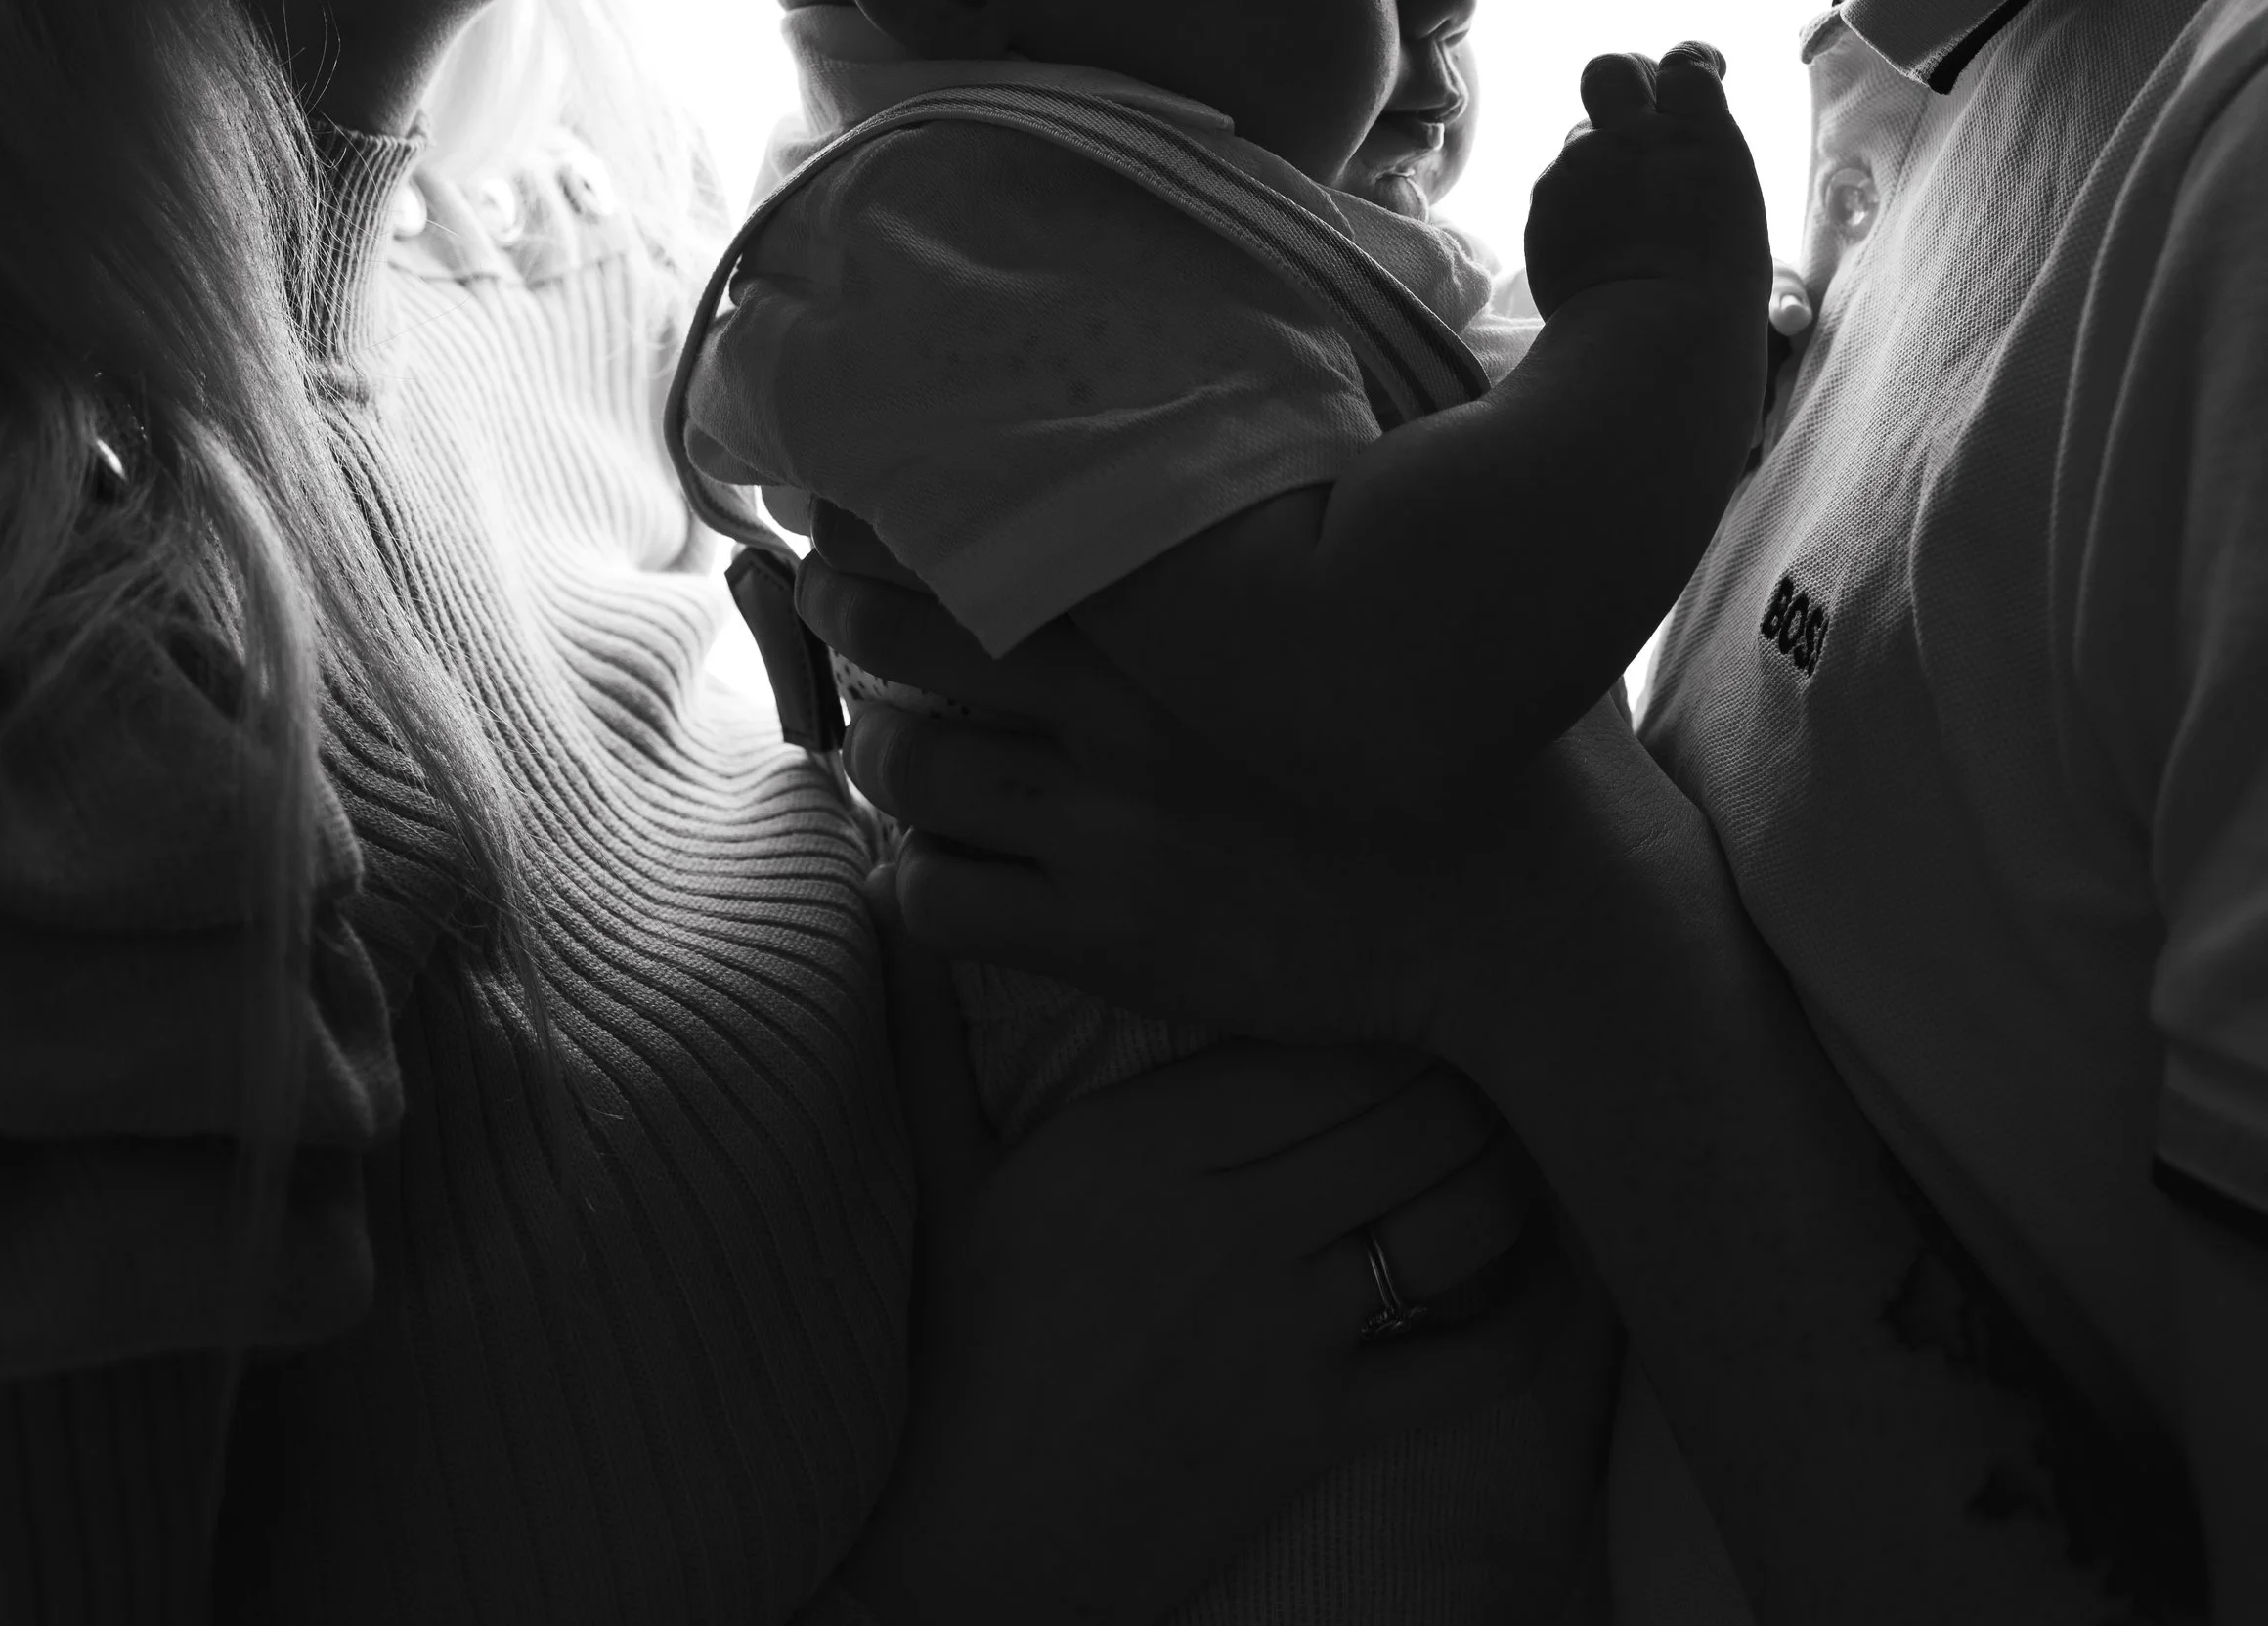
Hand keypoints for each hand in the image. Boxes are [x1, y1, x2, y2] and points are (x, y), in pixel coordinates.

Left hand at [798, 518, 1649, 1059]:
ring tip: (884, 729)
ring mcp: (1110, 834)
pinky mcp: (1114, 944)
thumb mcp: (1420, 568)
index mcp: (1191, 606)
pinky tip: (939, 852)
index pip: (987, 529)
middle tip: (824, 590)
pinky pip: (940, 904)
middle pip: (907, 636)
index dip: (895, 508)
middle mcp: (1128, 709)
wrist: (1535, 916)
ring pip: (902, 770)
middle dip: (843, 605)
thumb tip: (1284, 364)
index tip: (862, 488)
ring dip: (874, 743)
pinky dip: (914, 874)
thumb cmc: (1486, 726)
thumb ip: (1332, 477)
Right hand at [837, 869, 1583, 1625]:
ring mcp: (1286, 1331)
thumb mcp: (932, 1175)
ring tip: (1523, 1141)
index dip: (1390, 1011)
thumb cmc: (943, 1352)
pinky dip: (1533, 1316)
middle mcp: (1233, 1220)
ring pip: (1451, 1214)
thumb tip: (877, 886)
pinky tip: (1562, 1276)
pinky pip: (1467, 1362)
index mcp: (1147, 1141)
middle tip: (1493, 1052)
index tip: (1416, 986)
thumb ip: (922, 1025)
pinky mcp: (1320, 1434)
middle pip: (1409, 1111)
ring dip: (1504, 1174)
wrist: (957, 1553)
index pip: (1321, 1041)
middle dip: (1466, 1076)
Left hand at [1522, 39, 1769, 323]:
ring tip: (1620, 224)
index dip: (1687, 62)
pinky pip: (1556, 186)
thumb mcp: (1731, 210)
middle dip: (1622, 80)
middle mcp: (1637, 135)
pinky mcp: (1545, 197)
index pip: (1685, 63)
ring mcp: (1584, 163)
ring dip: (1596, 165)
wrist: (1657, 336)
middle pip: (1612, 68)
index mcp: (1700, 135)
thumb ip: (1693, 163)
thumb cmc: (1714, 292)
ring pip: (1581, 138)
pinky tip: (1593, 250)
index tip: (1688, 72)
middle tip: (1633, 114)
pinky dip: (1571, 209)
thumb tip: (1669, 151)